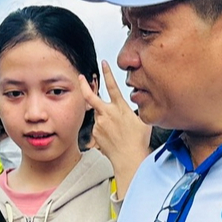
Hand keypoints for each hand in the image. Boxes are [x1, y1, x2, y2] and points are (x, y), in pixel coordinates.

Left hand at [79, 62, 152, 200]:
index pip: (112, 86)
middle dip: (84, 85)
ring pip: (99, 115)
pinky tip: (113, 137)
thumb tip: (133, 105)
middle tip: (80, 77)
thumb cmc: (138, 141)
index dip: (107, 73)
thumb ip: (133, 110)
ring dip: (104, 117)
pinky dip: (104, 129)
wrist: (129, 158)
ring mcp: (100, 123)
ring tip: (116, 129)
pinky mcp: (95, 133)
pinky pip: (99, 127)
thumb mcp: (142, 119)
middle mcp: (107, 113)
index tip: (103, 63)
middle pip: (91, 96)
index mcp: (120, 107)